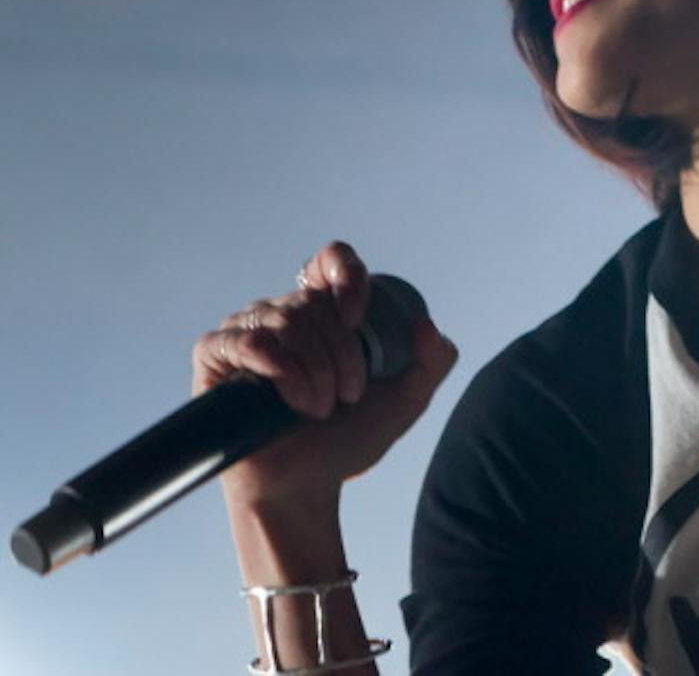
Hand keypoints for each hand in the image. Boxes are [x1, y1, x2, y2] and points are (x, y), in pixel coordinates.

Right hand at [191, 241, 458, 510]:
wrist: (304, 487)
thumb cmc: (348, 440)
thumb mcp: (406, 401)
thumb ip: (433, 361)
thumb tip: (426, 324)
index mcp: (328, 313)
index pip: (332, 260)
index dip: (348, 278)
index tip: (358, 319)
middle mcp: (286, 312)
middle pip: (315, 302)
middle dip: (340, 355)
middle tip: (345, 398)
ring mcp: (248, 330)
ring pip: (287, 319)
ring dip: (313, 370)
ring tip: (318, 408)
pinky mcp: (216, 354)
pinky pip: (247, 339)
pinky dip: (278, 368)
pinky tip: (287, 398)